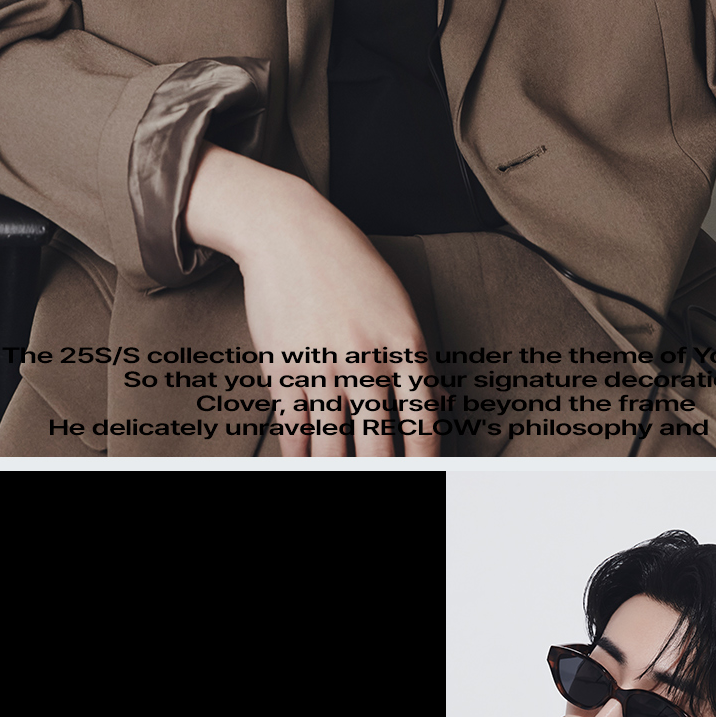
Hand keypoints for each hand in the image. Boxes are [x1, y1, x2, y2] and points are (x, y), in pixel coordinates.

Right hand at [192, 150, 441, 458]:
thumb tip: (432, 406)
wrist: (290, 231)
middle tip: (379, 485)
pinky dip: (299, 454)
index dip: (425, 459)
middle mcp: (366, 358)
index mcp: (404, 342)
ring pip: (332, 443)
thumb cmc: (349, 266)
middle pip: (377, 442)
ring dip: (335, 468)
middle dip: (379, 472)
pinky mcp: (283, 366)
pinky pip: (293, 426)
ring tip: (340, 479)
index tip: (426, 479)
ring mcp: (322, 364)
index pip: (423, 419)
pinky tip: (304, 462)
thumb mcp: (396, 304)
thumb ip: (412, 357)